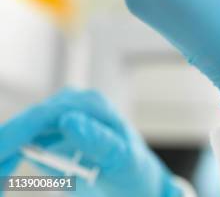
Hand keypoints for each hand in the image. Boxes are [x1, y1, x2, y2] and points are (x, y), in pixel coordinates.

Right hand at [0, 89, 182, 196]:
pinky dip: (10, 161)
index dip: (13, 135)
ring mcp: (60, 118)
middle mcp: (72, 105)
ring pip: (20, 135)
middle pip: (25, 124)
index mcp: (90, 106)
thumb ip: (98, 141)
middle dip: (4, 148)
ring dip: (6, 156)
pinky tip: (5, 179)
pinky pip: (23, 146)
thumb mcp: (122, 159)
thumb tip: (68, 120)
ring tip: (2, 183)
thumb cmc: (133, 169)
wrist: (137, 182)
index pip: (42, 116)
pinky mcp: (51, 134)